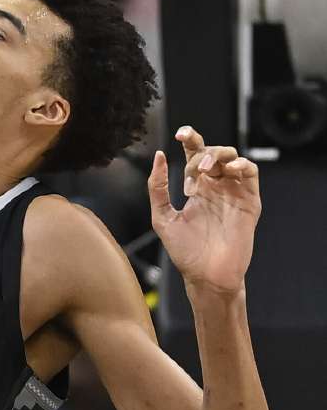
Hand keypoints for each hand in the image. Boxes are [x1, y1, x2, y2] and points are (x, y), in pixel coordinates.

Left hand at [148, 126, 260, 294]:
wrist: (206, 275)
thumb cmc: (185, 251)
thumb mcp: (163, 217)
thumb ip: (158, 188)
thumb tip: (158, 156)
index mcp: (196, 188)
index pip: (194, 155)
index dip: (190, 139)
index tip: (179, 134)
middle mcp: (215, 187)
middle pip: (214, 153)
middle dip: (202, 152)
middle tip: (194, 167)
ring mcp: (233, 193)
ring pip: (233, 158)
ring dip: (219, 155)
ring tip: (206, 167)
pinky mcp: (249, 201)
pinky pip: (251, 173)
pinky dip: (242, 165)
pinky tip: (229, 169)